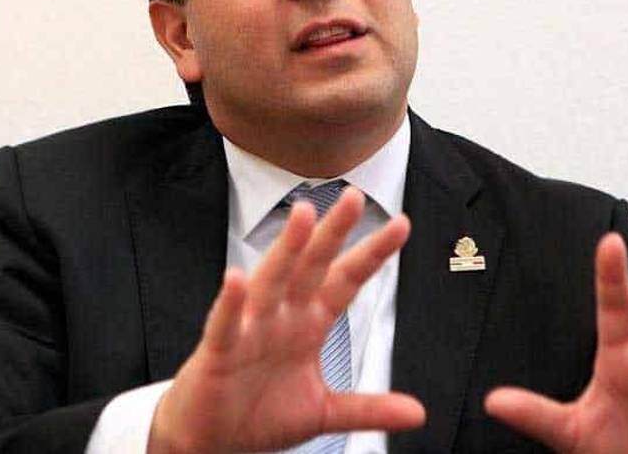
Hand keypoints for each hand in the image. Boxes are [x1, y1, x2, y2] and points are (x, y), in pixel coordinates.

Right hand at [148, 188, 424, 453]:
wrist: (210, 440)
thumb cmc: (259, 414)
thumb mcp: (323, 413)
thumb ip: (367, 408)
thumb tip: (416, 414)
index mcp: (308, 324)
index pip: (346, 280)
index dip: (372, 254)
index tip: (401, 224)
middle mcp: (282, 317)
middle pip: (312, 266)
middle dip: (333, 233)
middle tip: (354, 197)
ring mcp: (250, 329)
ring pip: (272, 281)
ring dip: (287, 249)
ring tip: (304, 215)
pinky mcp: (219, 352)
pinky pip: (226, 324)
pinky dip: (232, 303)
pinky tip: (238, 278)